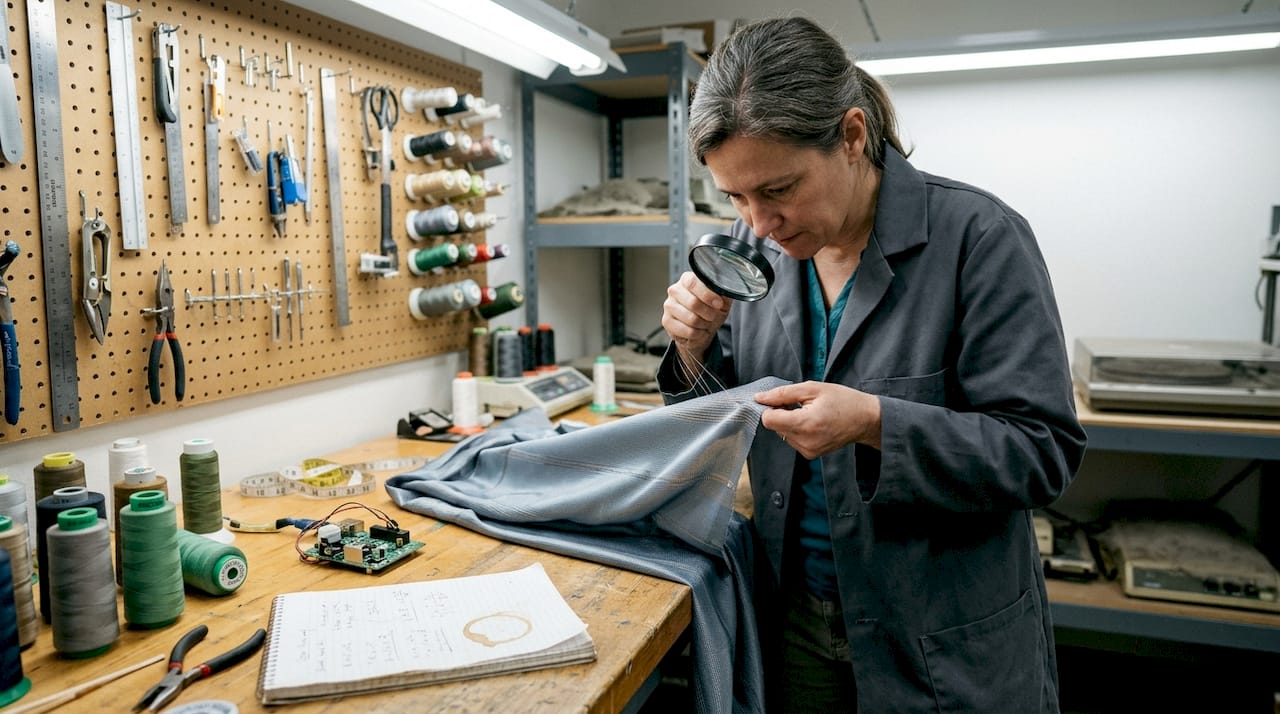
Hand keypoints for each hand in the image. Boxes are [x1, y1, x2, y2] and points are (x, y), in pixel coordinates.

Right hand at [662, 271, 730, 368]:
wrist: (701, 330)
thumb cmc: (710, 310)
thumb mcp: (722, 300)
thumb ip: (723, 293)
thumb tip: (725, 290)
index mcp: (687, 279)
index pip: (693, 282)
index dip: (707, 295)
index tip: (719, 304)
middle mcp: (675, 290)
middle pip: (693, 303)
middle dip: (709, 313)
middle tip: (713, 316)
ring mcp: (669, 305)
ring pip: (691, 319)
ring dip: (704, 324)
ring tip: (705, 323)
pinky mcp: (666, 321)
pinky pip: (688, 331)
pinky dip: (698, 334)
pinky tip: (699, 331)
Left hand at [756, 381, 881, 458]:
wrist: (866, 419)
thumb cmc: (844, 401)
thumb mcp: (813, 388)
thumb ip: (783, 394)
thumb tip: (760, 398)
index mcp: (805, 424)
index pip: (768, 420)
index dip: (771, 407)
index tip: (782, 400)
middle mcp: (804, 441)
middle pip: (774, 427)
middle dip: (782, 413)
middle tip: (801, 404)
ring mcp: (808, 450)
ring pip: (782, 434)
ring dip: (790, 422)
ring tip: (810, 413)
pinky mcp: (810, 454)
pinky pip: (792, 440)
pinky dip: (798, 430)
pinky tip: (813, 423)